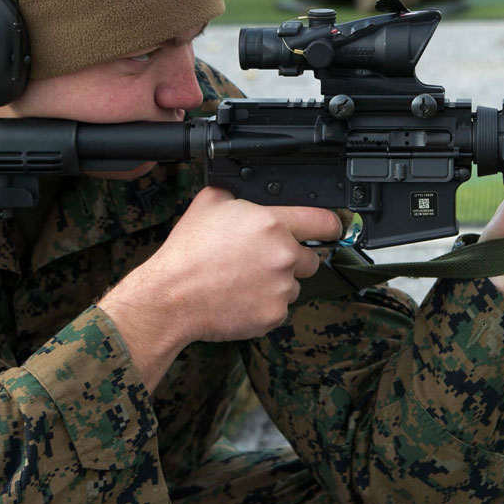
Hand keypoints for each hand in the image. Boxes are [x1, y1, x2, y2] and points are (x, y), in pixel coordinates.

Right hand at [99, 187, 341, 390]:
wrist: (171, 297)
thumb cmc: (187, 252)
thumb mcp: (210, 202)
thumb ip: (239, 192)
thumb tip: (249, 188)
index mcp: (273, 224)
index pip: (325, 222)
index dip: (331, 225)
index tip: (332, 229)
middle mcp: (284, 256)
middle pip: (312, 258)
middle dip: (293, 257)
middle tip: (262, 259)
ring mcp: (281, 288)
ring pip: (294, 285)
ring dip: (278, 283)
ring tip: (244, 280)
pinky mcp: (274, 315)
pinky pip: (279, 308)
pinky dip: (265, 305)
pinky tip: (241, 297)